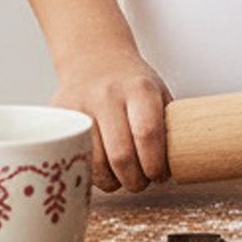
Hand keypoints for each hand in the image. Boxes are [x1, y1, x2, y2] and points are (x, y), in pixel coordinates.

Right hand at [54, 45, 171, 193]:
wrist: (94, 58)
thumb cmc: (131, 82)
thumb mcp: (157, 92)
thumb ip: (167, 123)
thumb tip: (180, 162)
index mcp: (139, 89)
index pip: (148, 133)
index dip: (155, 163)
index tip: (160, 175)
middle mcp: (108, 96)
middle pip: (121, 155)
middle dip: (134, 180)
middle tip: (141, 183)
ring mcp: (81, 108)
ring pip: (95, 164)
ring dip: (112, 182)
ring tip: (122, 180)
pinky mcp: (61, 119)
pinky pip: (75, 159)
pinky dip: (90, 175)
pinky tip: (102, 172)